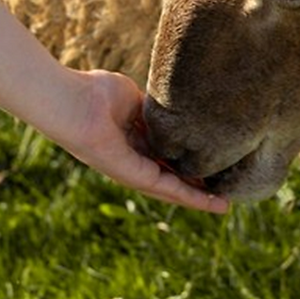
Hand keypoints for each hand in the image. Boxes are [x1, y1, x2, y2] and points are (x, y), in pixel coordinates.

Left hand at [58, 69, 228, 213]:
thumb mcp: (135, 99)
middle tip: (224, 189)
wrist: (75, 101)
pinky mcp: (133, 176)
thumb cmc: (96, 93)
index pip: (166, 154)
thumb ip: (155, 108)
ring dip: (199, 197)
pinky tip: (211, 202)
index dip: (188, 159)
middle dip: (197, 183)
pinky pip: (167, 188)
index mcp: (133, 140)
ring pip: (173, 187)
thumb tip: (176, 110)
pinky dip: (190, 196)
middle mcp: (134, 160)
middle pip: (172, 175)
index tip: (211, 160)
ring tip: (224, 204)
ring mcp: (133, 171)